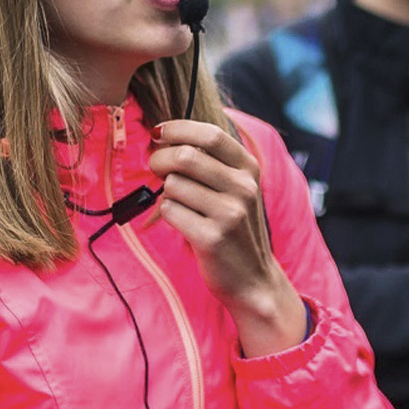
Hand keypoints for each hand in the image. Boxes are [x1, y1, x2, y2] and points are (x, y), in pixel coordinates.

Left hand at [148, 119, 305, 354]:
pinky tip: (183, 223)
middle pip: (185, 156)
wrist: (253, 279)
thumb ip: (210, 162)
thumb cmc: (235, 228)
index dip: (177, 129)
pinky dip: (167, 215)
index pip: (209, 134)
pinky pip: (170, 211)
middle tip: (155, 169)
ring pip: (173, 184)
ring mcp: (229, 213)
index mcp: (249, 169)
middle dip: (159, 159)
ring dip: (165, 193)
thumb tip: (162, 138)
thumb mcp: (237, 189)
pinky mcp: (212, 238)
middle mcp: (243, 187)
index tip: (158, 133)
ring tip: (179, 204)